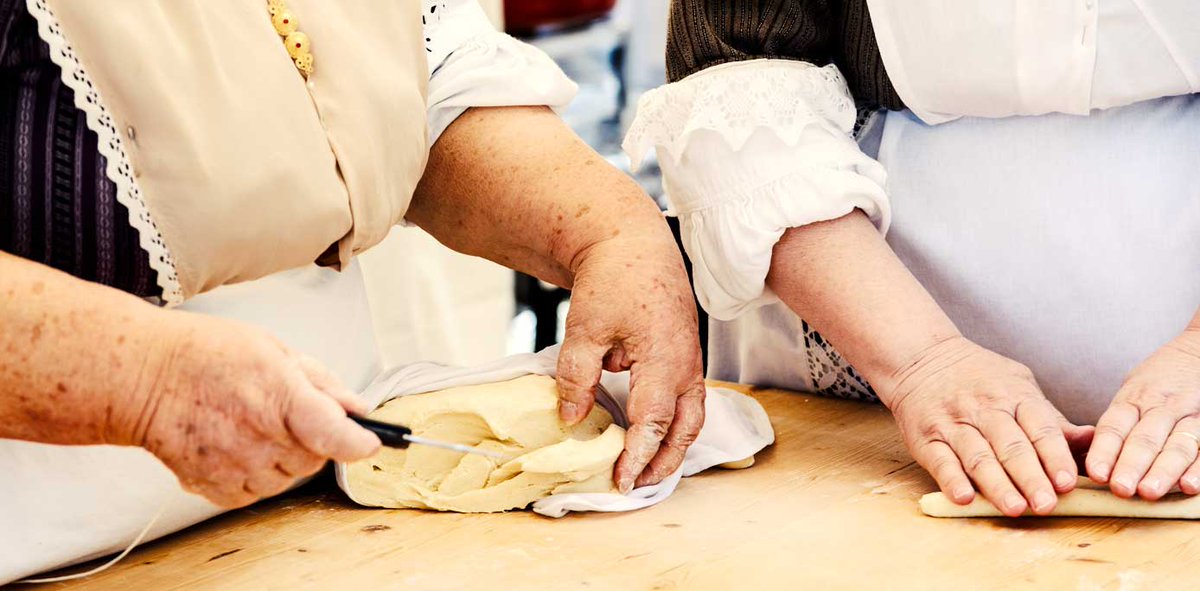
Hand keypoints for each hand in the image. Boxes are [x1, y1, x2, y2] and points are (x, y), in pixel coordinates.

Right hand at [113, 313, 380, 507]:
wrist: (142, 377)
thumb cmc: (204, 354)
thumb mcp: (273, 349)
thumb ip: (320, 381)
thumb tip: (356, 406)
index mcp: (279, 397)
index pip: (335, 434)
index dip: (360, 442)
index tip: (372, 440)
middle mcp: (259, 437)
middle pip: (316, 457)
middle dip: (314, 437)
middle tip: (287, 411)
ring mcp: (235, 466)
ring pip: (289, 477)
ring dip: (286, 457)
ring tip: (256, 424)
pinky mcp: (214, 487)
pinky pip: (257, 492)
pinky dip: (257, 474)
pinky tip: (239, 444)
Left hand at [555, 236, 705, 493]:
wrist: (634, 245)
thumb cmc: (613, 280)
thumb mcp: (584, 329)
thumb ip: (577, 377)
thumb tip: (572, 419)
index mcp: (664, 360)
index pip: (654, 423)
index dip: (638, 456)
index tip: (621, 480)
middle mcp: (686, 365)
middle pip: (684, 429)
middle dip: (663, 462)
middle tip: (636, 485)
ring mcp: (691, 361)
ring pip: (692, 417)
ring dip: (673, 447)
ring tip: (647, 469)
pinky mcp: (686, 355)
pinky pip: (688, 400)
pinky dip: (674, 424)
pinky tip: (651, 434)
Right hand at [888, 337, 1092, 515]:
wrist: (921, 357)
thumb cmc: (980, 378)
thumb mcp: (1019, 385)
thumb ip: (1052, 419)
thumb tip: (1093, 441)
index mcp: (1014, 395)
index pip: (1040, 427)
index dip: (1054, 456)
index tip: (1067, 482)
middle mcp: (984, 408)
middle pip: (1010, 445)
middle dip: (1030, 477)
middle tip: (1047, 505)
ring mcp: (953, 423)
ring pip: (978, 456)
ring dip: (996, 484)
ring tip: (1015, 508)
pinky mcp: (926, 438)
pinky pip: (940, 461)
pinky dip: (951, 480)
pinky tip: (965, 497)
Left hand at [1086, 327, 1199, 499]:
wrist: (1198, 353)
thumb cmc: (1156, 382)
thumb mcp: (1131, 391)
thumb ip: (1118, 422)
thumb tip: (1089, 458)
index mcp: (1132, 400)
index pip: (1114, 426)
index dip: (1104, 451)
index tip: (1096, 473)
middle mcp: (1160, 407)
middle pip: (1144, 439)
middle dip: (1131, 466)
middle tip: (1120, 489)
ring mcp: (1189, 415)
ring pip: (1176, 445)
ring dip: (1162, 471)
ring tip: (1149, 492)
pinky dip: (1199, 469)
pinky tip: (1189, 486)